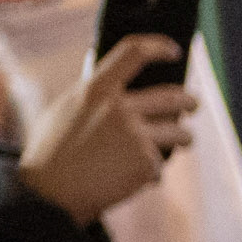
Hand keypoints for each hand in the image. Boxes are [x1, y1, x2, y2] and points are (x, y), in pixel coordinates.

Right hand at [17, 35, 199, 220]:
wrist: (48, 195)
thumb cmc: (52, 153)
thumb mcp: (64, 111)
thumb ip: (92, 94)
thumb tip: (115, 75)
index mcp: (96, 90)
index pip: (133, 52)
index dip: (158, 46)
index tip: (174, 50)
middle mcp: (119, 108)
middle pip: (174, 97)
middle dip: (190, 101)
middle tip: (193, 104)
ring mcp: (135, 136)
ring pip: (182, 132)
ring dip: (184, 138)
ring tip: (181, 142)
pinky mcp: (146, 163)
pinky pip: (162, 163)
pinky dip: (152, 171)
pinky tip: (133, 178)